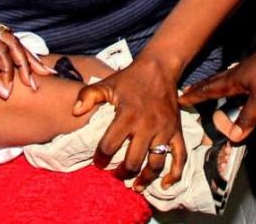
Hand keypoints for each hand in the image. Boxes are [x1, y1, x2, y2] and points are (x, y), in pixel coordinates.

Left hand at [73, 55, 184, 190]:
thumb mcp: (106, 84)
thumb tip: (75, 111)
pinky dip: (175, 174)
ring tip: (136, 187)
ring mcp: (164, 131)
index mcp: (128, 116)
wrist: (159, 69)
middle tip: (116, 176)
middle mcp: (147, 126)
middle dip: (122, 173)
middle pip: (134, 160)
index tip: (97, 162)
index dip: (101, 157)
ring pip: (156, 163)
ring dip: (145, 178)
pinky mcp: (177, 132)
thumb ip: (88, 95)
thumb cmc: (129, 79)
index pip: (110, 145)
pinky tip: (165, 185)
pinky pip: (180, 157)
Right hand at [179, 35, 255, 141]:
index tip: (180, 99)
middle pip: (214, 84)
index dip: (194, 96)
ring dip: (217, 90)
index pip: (208, 90)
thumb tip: (234, 136)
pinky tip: (242, 93)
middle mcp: (238, 75)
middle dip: (201, 90)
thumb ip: (248, 117)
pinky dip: (236, 91)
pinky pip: (243, 85)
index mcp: (233, 80)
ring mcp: (251, 72)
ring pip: (228, 83)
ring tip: (210, 94)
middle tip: (189, 94)